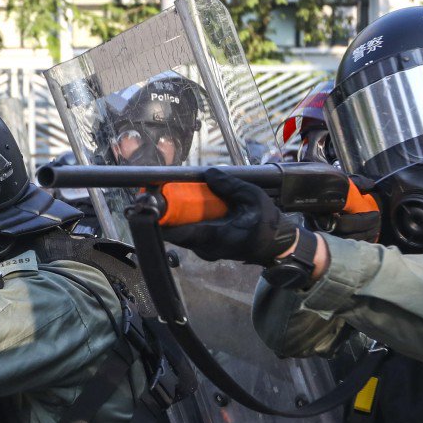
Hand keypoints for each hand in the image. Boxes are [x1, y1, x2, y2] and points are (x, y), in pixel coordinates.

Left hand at [161, 167, 299, 265]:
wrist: (273, 243)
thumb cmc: (266, 223)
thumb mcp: (253, 198)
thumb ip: (231, 186)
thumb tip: (209, 174)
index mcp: (218, 238)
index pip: (184, 233)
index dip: (164, 221)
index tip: (150, 207)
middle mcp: (206, 248)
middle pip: (176, 232)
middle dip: (162, 214)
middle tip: (149, 194)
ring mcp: (204, 249)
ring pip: (180, 232)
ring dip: (170, 215)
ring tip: (159, 194)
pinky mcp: (204, 246)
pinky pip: (187, 232)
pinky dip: (181, 218)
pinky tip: (177, 202)